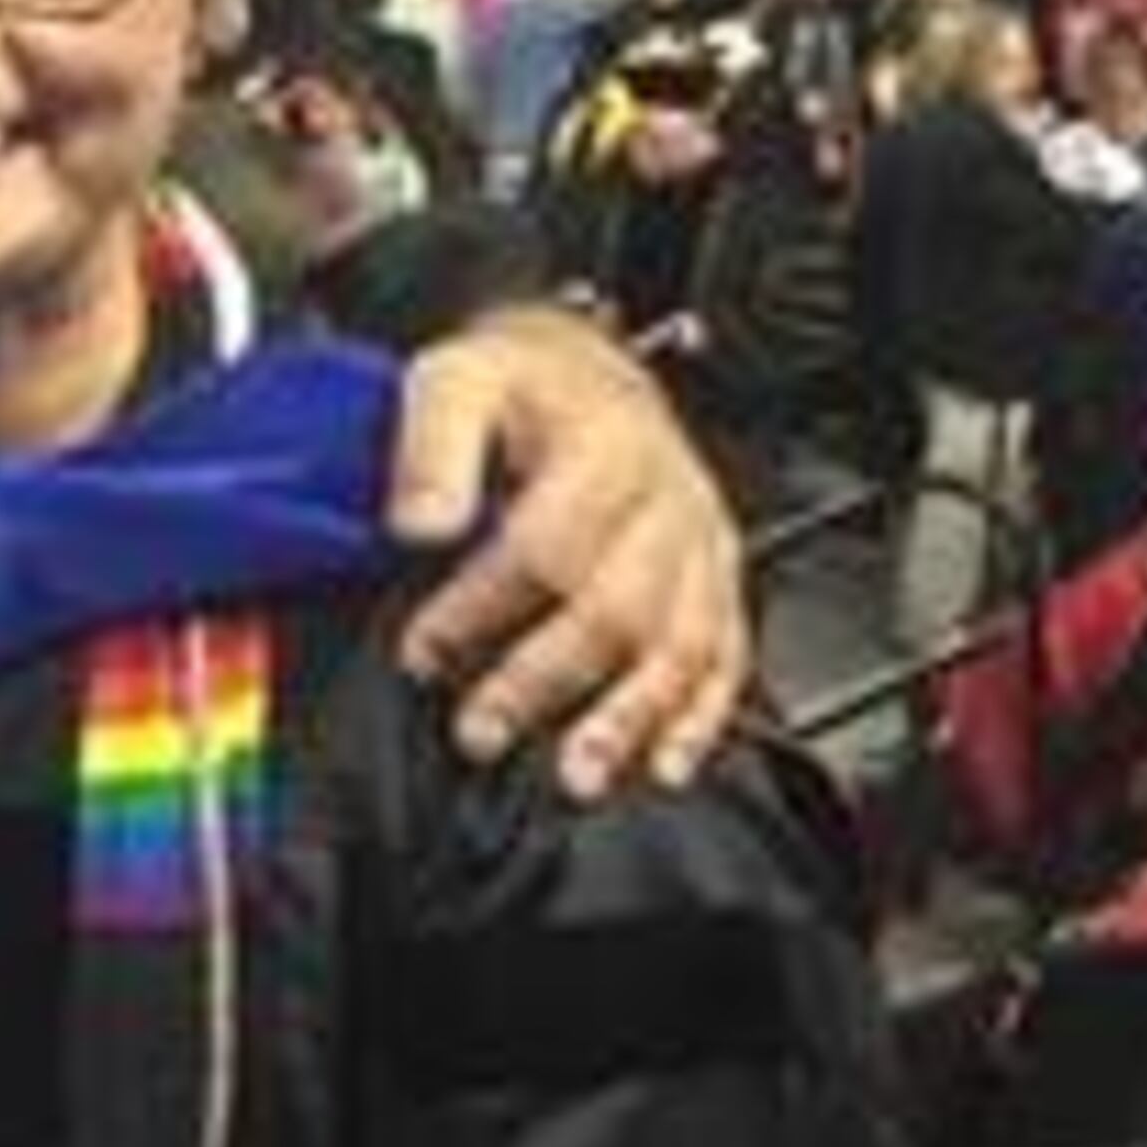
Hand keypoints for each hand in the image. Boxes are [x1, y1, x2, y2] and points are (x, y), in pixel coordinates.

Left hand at [389, 304, 745, 797]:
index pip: (544, 544)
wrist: (587, 371)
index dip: (480, 607)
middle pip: (614, 607)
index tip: (423, 651)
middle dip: (543, 680)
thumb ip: (432, 447)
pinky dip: (701, 718)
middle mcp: (666, 500)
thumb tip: (420, 523)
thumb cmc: (520, 385)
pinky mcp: (718, 579)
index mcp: (605, 448)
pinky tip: (666, 764)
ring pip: (680, 643)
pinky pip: (727, 655)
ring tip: (577, 774)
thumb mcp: (456, 381)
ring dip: (627, 718)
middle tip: (479, 730)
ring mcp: (700, 544)